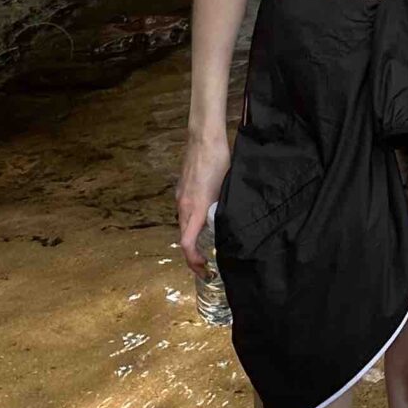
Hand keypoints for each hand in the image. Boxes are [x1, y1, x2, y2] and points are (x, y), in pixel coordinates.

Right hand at [177, 131, 231, 276]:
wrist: (204, 138)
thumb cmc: (218, 161)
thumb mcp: (226, 189)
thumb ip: (222, 210)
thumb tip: (227, 226)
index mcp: (195, 208)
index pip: (187, 244)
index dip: (194, 262)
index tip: (205, 270)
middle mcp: (183, 205)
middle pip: (184, 237)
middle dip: (194, 252)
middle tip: (209, 261)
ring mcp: (180, 196)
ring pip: (184, 223)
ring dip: (193, 235)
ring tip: (209, 239)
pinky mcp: (181, 188)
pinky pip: (184, 210)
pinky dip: (192, 220)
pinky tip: (206, 215)